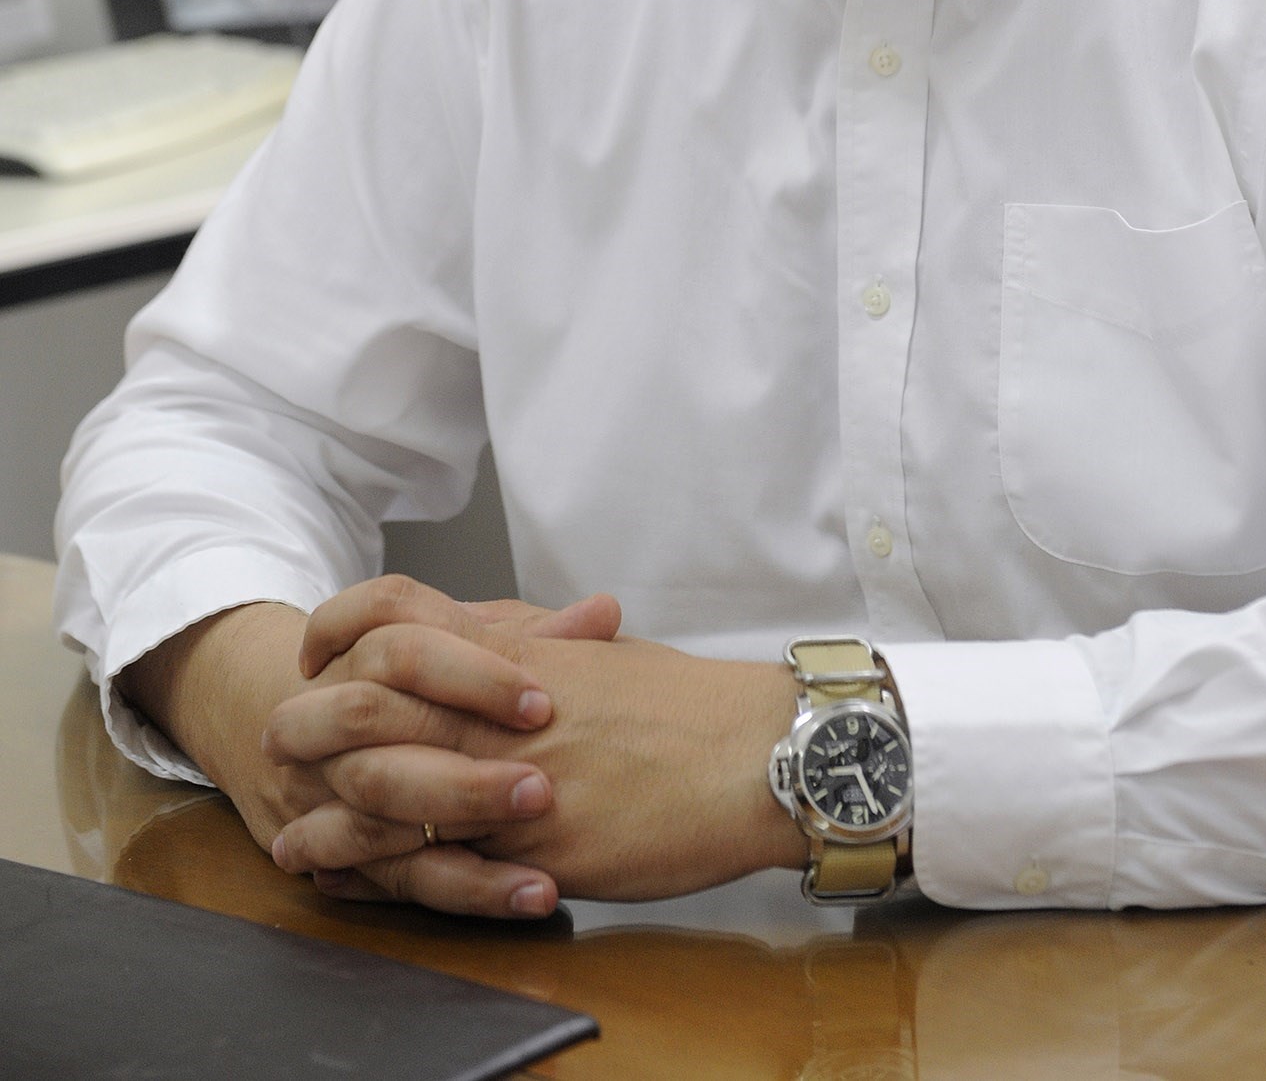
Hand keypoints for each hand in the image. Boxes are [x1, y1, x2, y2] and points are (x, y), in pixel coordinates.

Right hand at [121, 576, 619, 918]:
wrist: (301, 723)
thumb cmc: (412, 677)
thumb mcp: (467, 645)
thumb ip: (532, 635)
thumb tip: (605, 614)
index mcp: (368, 650)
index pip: (402, 643)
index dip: (469, 671)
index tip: (540, 700)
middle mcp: (336, 715)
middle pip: (374, 726)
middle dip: (457, 762)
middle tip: (542, 787)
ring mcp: (331, 786)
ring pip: (379, 811)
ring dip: (461, 829)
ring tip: (547, 863)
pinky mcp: (348, 853)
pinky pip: (402, 876)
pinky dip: (468, 887)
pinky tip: (529, 894)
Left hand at [271, 629, 804, 903]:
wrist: (754, 757)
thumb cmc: (689, 709)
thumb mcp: (602, 658)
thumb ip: (537, 646)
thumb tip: (493, 633)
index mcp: (517, 651)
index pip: (399, 614)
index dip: (342, 627)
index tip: (318, 652)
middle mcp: (499, 707)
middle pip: (367, 698)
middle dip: (308, 720)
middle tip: (281, 737)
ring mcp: (509, 778)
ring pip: (384, 785)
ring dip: (326, 809)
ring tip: (292, 830)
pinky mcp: (531, 847)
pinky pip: (433, 861)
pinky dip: (381, 872)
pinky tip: (355, 883)